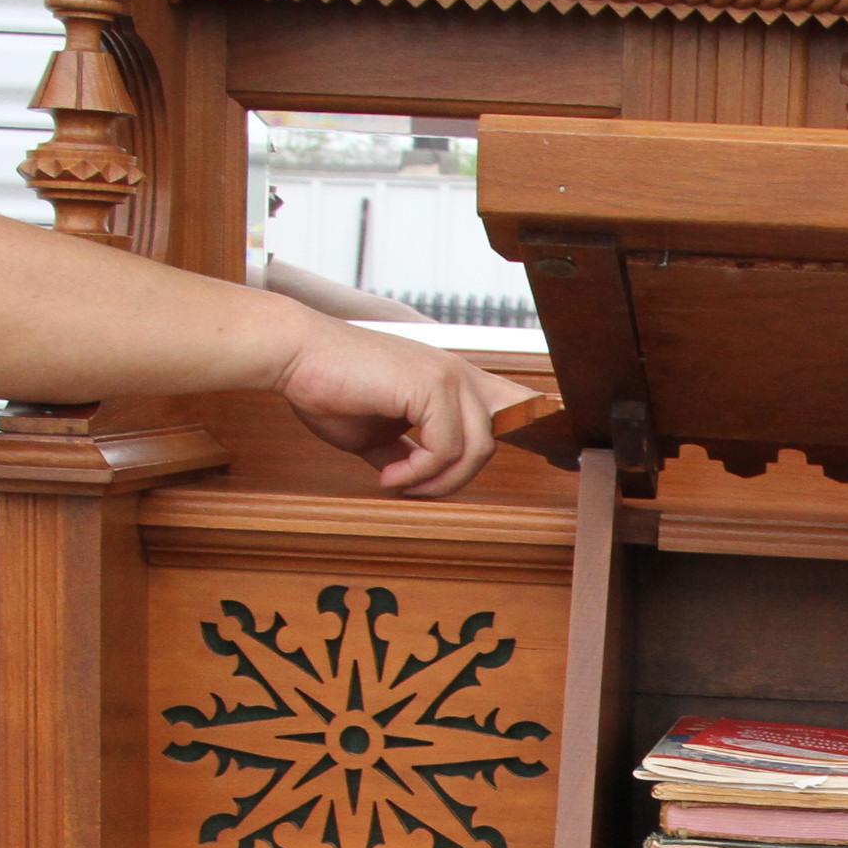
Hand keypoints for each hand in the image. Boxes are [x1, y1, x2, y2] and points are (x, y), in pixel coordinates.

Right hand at [267, 312, 533, 497]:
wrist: (294, 358)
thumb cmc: (328, 388)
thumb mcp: (377, 434)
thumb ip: (406, 453)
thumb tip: (419, 480)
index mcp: (451, 382)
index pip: (516, 403)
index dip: (535, 426)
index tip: (553, 454)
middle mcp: (459, 375)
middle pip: (490, 446)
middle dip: (453, 481)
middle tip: (410, 489)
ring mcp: (449, 376)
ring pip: (475, 452)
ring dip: (435, 482)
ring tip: (396, 482)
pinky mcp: (431, 385)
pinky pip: (444, 450)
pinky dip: (417, 473)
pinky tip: (389, 474)